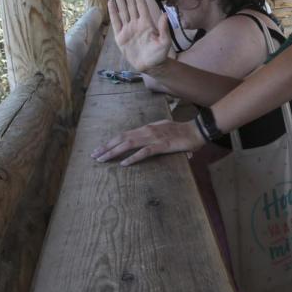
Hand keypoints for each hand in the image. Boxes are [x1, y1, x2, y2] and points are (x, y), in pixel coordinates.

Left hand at [91, 118, 205, 165]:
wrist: (197, 130)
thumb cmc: (183, 132)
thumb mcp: (166, 131)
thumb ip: (157, 137)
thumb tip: (152, 145)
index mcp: (147, 128)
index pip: (124, 134)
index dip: (111, 141)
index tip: (100, 148)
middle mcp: (147, 130)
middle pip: (122, 138)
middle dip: (106, 146)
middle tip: (94, 155)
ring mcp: (154, 137)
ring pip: (128, 144)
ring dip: (114, 151)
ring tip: (102, 159)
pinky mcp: (162, 145)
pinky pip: (144, 152)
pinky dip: (133, 157)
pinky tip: (124, 163)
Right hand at [109, 0, 171, 72]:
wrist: (150, 66)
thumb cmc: (159, 55)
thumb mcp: (164, 42)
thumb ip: (164, 29)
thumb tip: (165, 15)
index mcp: (147, 23)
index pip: (141, 4)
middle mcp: (136, 23)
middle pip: (131, 4)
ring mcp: (128, 29)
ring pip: (123, 10)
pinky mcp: (120, 37)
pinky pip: (116, 22)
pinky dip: (113, 13)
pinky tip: (111, 2)